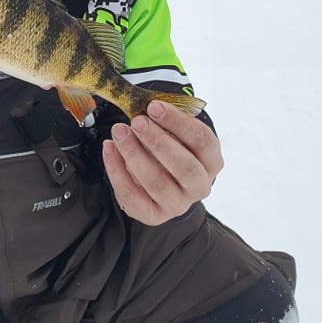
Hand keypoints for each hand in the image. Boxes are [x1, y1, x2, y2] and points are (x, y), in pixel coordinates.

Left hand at [101, 100, 222, 225]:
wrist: (164, 178)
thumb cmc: (170, 148)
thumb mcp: (175, 133)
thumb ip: (166, 122)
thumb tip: (147, 109)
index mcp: (211, 162)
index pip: (202, 141)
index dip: (178, 122)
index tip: (154, 107)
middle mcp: (200, 186)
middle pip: (184, 166)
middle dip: (158, 141)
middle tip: (137, 122)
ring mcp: (178, 204)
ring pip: (157, 182)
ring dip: (134, 154)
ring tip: (119, 132)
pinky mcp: (154, 215)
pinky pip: (133, 197)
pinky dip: (117, 171)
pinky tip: (109, 149)